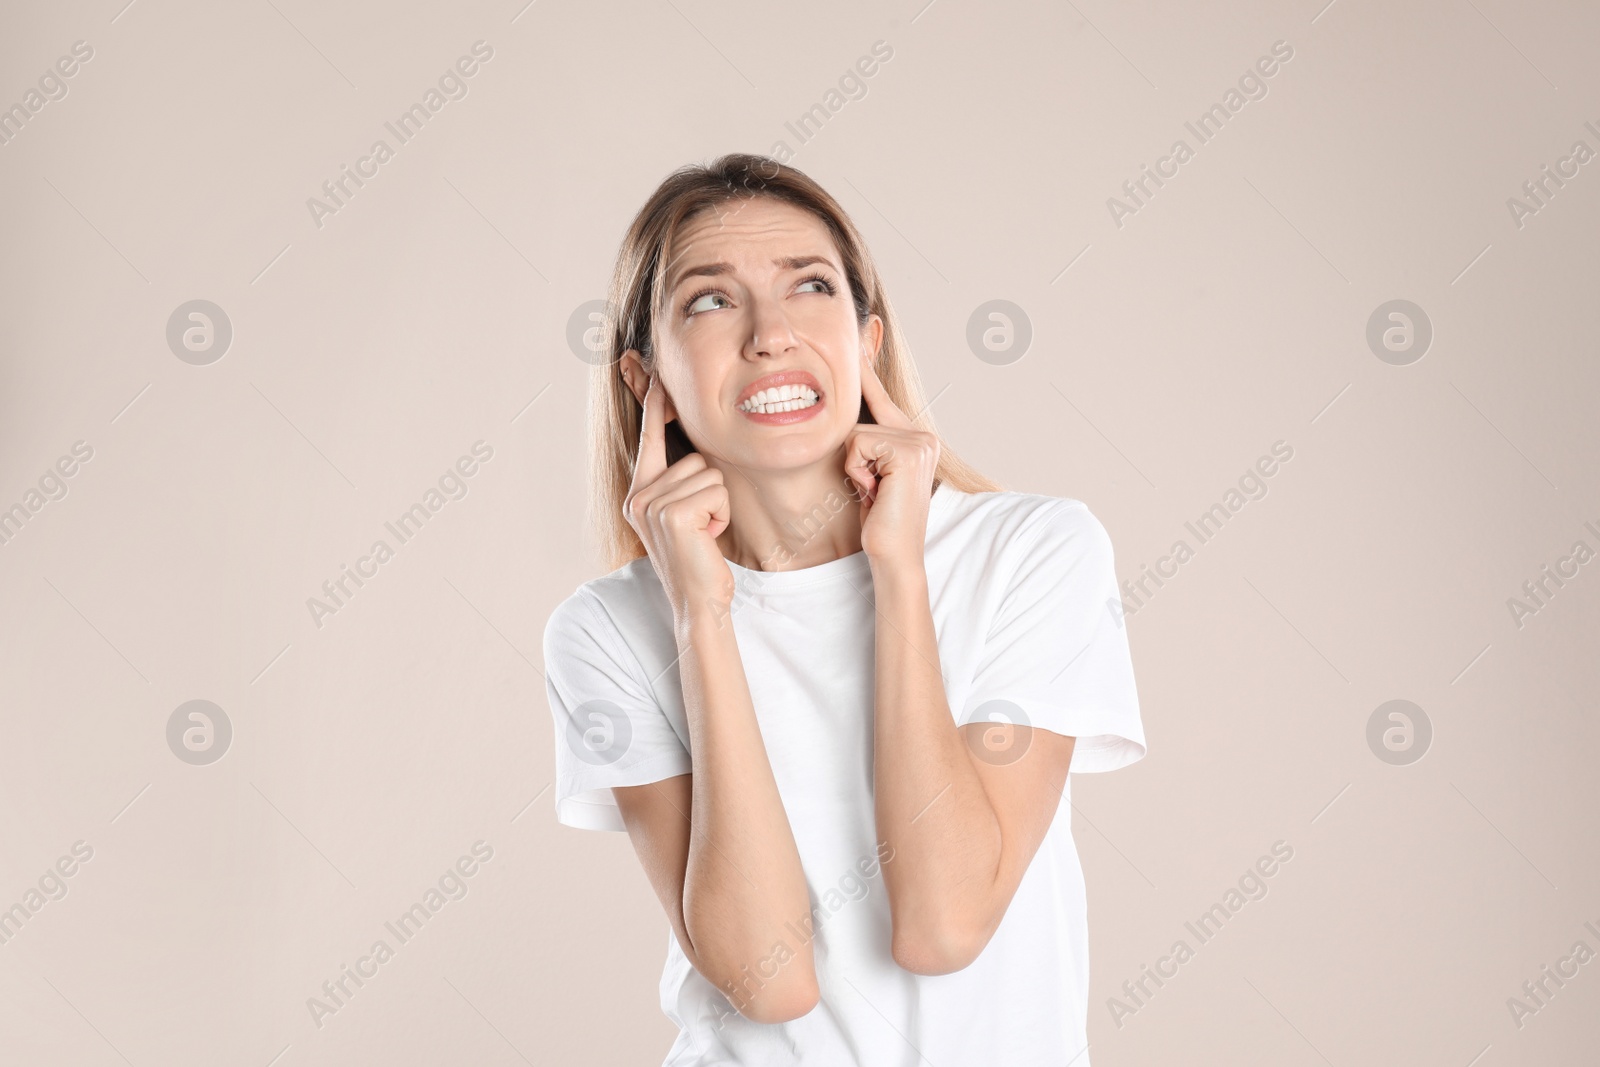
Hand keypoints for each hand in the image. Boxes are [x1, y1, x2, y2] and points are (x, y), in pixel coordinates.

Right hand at [623, 373, 734, 619]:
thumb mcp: (682, 517)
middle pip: (694, 458)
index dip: (654, 408)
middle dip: (710, 491)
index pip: (648, 441)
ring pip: (708, 474)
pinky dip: (722, 514)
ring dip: (718, 504)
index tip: (656, 377)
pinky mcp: (673, 514)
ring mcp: (652, 505)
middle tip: (701, 526)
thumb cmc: (698, 559)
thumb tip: (695, 455)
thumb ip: (678, 485)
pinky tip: (708, 537)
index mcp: (639, 494)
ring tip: (704, 533)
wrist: (698, 601)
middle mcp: (639, 497)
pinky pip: (716, 491)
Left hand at [844, 351, 939, 565]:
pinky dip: (857, 471)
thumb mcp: (868, 473)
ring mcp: (920, 441)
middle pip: (861, 418)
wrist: (893, 555)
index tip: (864, 328)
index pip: (880, 397)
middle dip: (854, 457)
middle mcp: (923, 435)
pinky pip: (858, 443)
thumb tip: (845, 418)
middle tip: (873, 489)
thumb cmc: (878, 519)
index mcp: (915, 437)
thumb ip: (865, 442)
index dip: (867, 369)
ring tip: (874, 491)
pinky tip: (876, 492)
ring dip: (855, 467)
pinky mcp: (909, 451)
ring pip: (857, 432)